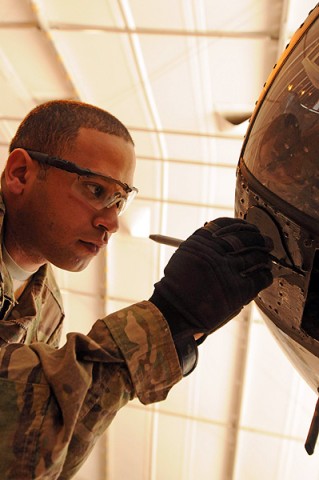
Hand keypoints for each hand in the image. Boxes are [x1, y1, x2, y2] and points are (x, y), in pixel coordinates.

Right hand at [149, 217, 273, 338]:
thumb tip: (224, 239)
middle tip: (267, 242)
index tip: (250, 229)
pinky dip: (266, 276)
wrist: (173, 312)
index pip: (228, 225)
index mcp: (201, 241)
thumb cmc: (178, 287)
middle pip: (246, 238)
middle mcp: (215, 252)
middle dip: (260, 239)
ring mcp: (227, 270)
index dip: (242, 226)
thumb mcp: (185, 258)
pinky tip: (265, 276)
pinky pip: (261, 278)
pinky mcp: (238, 290)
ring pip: (257, 257)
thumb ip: (203, 247)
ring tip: (266, 261)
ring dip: (265, 258)